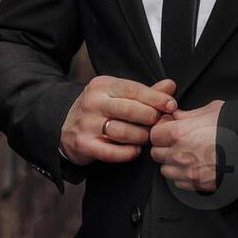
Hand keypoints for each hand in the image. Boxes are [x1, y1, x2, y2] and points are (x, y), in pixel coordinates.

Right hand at [60, 76, 177, 165]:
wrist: (65, 126)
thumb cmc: (100, 109)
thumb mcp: (118, 95)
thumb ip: (145, 92)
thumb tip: (170, 86)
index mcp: (103, 85)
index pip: (135, 89)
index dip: (156, 98)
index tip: (171, 105)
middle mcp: (93, 102)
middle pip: (131, 110)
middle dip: (151, 118)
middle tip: (159, 124)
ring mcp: (86, 124)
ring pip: (124, 132)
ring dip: (141, 137)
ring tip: (146, 137)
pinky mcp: (84, 144)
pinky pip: (112, 153)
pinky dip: (129, 153)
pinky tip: (134, 149)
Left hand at [149, 99, 225, 191]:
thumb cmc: (237, 128)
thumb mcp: (212, 110)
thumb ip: (189, 114)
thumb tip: (178, 116)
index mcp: (180, 133)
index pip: (154, 134)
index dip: (161, 130)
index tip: (168, 128)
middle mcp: (180, 155)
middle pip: (156, 153)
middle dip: (164, 146)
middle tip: (177, 140)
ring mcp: (188, 172)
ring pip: (165, 170)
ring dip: (172, 162)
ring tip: (187, 153)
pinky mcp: (198, 184)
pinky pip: (179, 182)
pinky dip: (183, 175)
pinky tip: (195, 165)